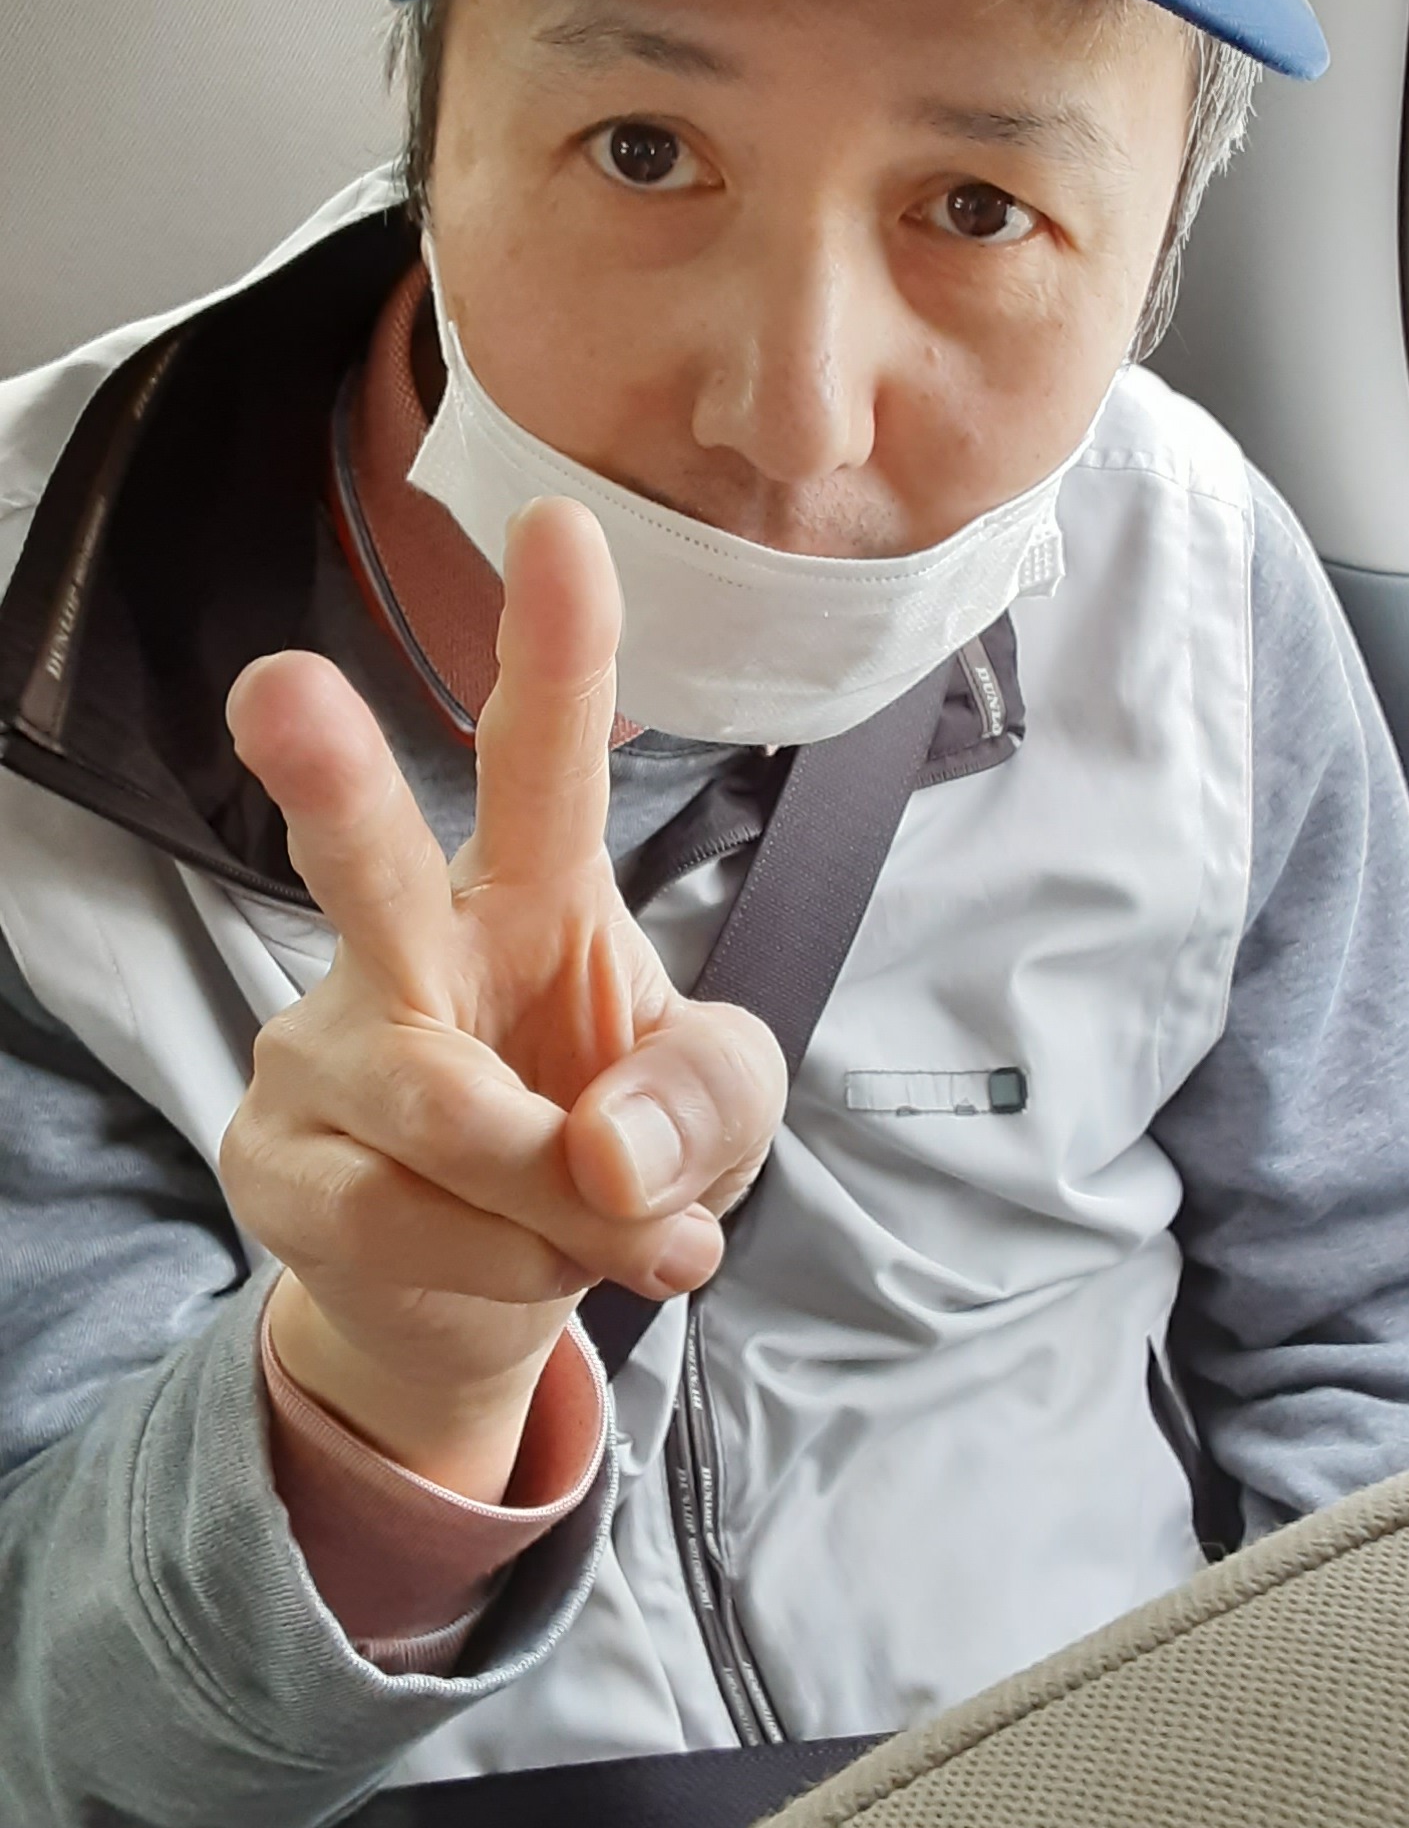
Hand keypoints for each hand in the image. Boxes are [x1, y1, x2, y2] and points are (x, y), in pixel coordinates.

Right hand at [220, 498, 784, 1498]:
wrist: (481, 1303)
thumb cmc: (605, 1152)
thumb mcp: (720, 1120)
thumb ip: (708, 1106)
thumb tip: (605, 1155)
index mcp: (531, 889)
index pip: (547, 754)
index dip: (558, 645)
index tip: (563, 524)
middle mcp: (407, 942)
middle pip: (367, 857)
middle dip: (327, 777)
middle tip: (278, 688)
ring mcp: (318, 1047)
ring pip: (447, 1119)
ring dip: (559, 1207)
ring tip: (599, 1233)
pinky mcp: (270, 1160)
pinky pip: (407, 1227)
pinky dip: (502, 1271)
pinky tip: (498, 1262)